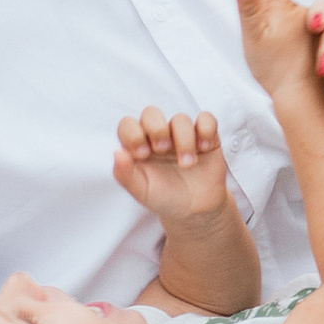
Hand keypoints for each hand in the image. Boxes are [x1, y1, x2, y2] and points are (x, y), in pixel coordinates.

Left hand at [113, 105, 233, 222]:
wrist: (195, 209)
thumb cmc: (164, 198)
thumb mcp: (141, 191)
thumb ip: (125, 175)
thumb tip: (116, 153)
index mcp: (138, 145)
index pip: (128, 125)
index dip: (133, 134)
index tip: (143, 154)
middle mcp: (158, 135)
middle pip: (152, 113)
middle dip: (157, 129)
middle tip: (162, 150)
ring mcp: (182, 134)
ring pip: (181, 118)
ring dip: (184, 140)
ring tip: (187, 164)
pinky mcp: (206, 136)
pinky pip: (207, 119)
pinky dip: (206, 130)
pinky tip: (204, 148)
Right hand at [235, 0, 323, 111]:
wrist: (304, 95)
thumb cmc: (277, 69)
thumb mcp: (255, 37)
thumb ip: (249, 8)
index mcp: (283, 8)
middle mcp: (302, 11)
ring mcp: (312, 26)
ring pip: (292, 10)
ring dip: (278, 11)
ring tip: (265, 26)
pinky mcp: (318, 39)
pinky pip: (303, 22)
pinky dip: (290, 25)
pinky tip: (285, 39)